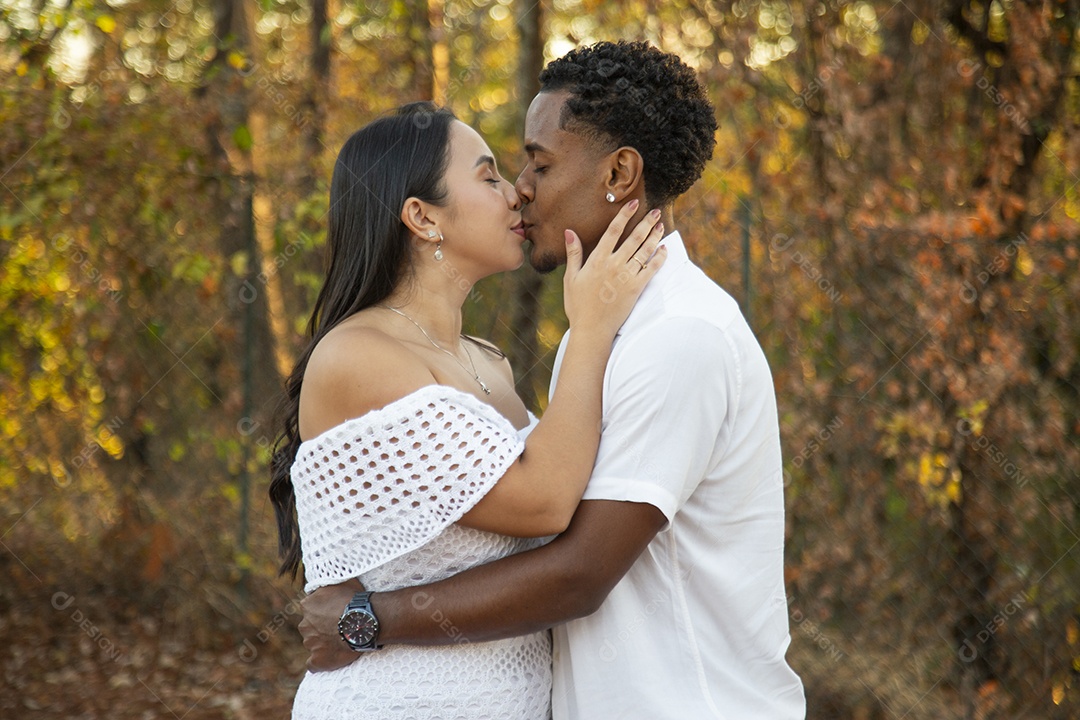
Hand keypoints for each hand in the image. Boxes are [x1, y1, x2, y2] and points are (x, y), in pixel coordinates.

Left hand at [299, 578, 363, 671]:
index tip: (335, 614)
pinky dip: (319, 662)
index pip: (310, 609)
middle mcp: (305, 624)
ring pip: (313, 644)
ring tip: (341, 642)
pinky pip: (313, 664)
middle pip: (310, 627)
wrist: (364, 621)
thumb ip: (330, 583)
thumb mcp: (342, 581)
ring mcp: (310, 643)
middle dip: (321, 628)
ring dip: (323, 643)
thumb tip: (326, 582)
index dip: (323, 612)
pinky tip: (329, 659)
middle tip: (339, 628)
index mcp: (308, 605)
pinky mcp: (317, 660)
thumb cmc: (355, 599)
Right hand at [562, 200, 666, 336]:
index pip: (613, 231)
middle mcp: (614, 265)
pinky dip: (659, 258)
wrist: (592, 329)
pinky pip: (651, 270)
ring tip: (661, 226)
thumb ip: (573, 253)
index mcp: (597, 260)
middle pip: (634, 238)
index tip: (634, 203)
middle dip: (646, 223)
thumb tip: (569, 231)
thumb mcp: (571, 278)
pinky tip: (663, 249)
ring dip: (655, 237)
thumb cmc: (578, 305)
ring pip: (645, 251)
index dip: (624, 215)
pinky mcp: (636, 288)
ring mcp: (626, 276)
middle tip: (656, 212)